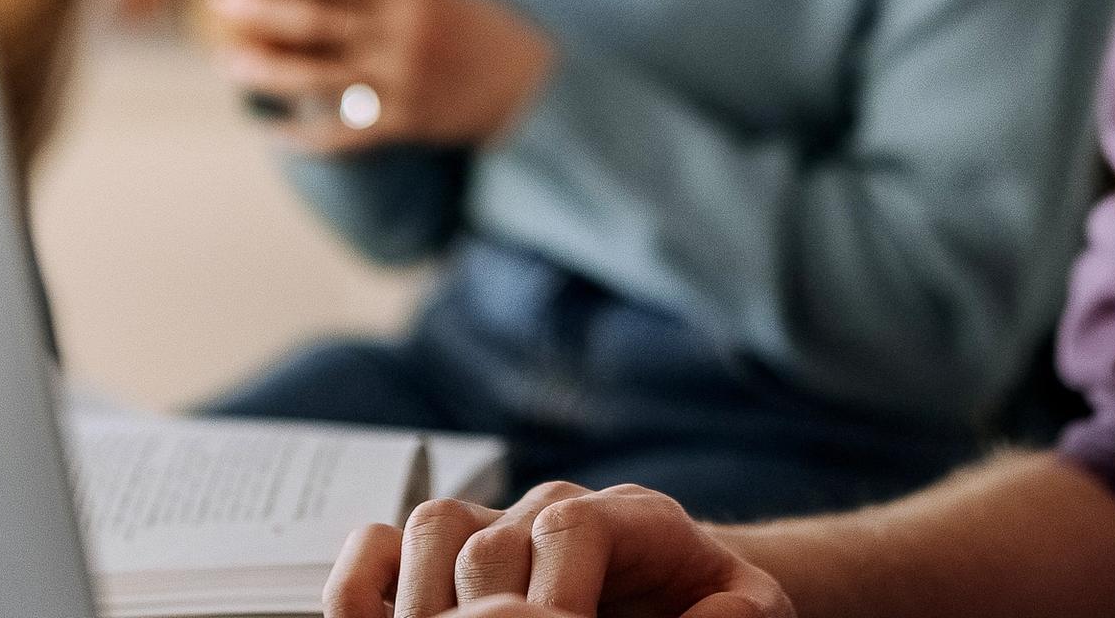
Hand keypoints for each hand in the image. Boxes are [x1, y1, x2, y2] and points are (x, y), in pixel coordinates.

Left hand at [210, 0, 554, 150]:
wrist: (529, 80)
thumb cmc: (468, 21)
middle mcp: (403, 34)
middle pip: (319, 20)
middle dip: (263, 9)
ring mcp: (401, 82)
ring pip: (319, 78)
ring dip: (267, 71)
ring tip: (226, 61)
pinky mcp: (402, 124)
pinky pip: (342, 133)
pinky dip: (302, 135)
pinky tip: (268, 130)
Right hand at [328, 482, 791, 617]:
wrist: (674, 585)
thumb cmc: (706, 598)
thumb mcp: (749, 604)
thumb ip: (742, 609)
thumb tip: (715, 616)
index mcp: (629, 516)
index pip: (570, 524)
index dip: (557, 592)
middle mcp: (551, 508)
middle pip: (492, 542)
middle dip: (491, 615)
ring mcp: (495, 525)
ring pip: (432, 530)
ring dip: (427, 603)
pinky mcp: (449, 553)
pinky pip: (382, 541)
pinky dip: (366, 581)